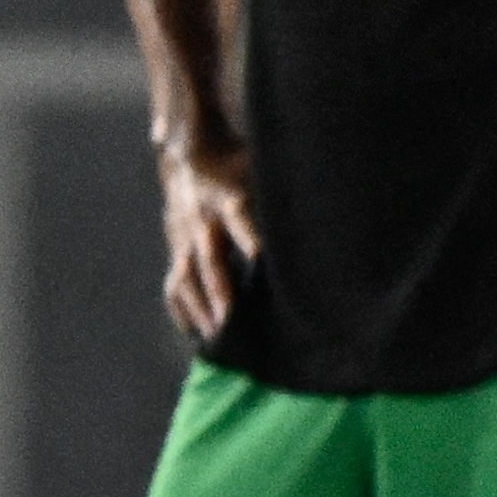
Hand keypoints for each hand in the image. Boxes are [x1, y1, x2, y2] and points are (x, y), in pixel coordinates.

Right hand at [158, 134, 260, 339]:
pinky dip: (181, 309)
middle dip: (219, 291)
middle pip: (209, 260)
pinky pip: (173, 283)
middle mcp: (203, 221)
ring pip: (185, 277)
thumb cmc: (236, 167)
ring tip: (214, 337)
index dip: (251, 243)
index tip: (261, 265)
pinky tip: (194, 332)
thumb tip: (324, 212)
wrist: (186, 160)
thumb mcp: (258, 169)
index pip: (241, 223)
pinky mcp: (174, 249)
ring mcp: (184, 238)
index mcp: (229, 200)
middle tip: (228, 322)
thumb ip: (280, 194)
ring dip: (198, 308)